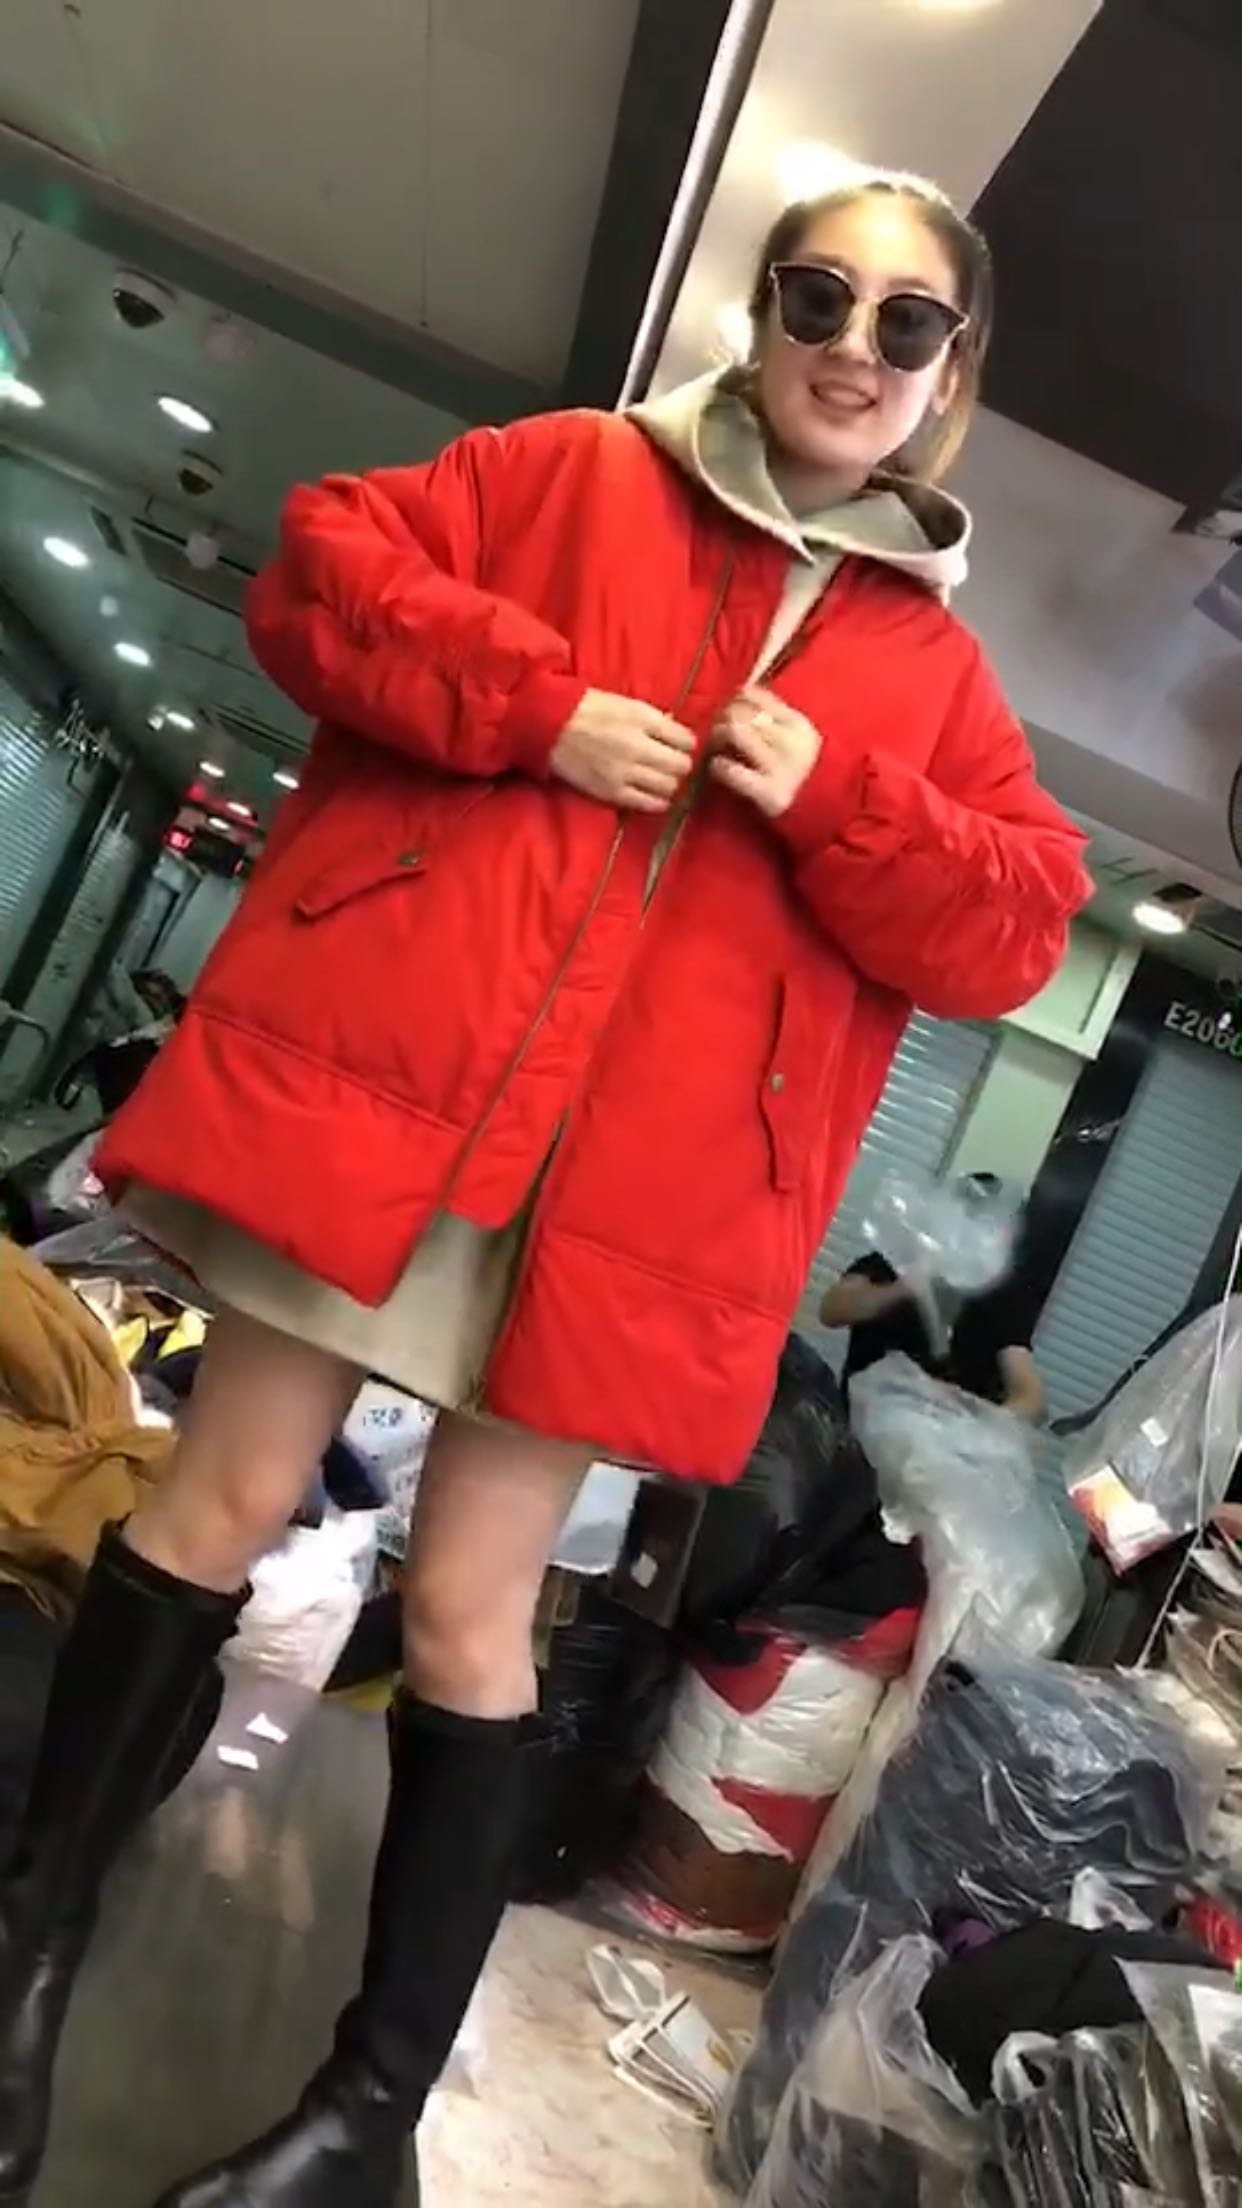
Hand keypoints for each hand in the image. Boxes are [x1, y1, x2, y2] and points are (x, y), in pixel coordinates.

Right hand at [550, 690, 694, 812]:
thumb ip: (653, 719)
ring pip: (668, 786)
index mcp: (643, 720)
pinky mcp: (611, 792)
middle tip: (672, 763)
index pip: (686, 740)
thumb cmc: (587, 709)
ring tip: (661, 779)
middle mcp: (637, 747)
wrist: (549, 726)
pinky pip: (647, 803)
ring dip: (670, 783)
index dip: (686, 744)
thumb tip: (676, 731)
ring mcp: (625, 772)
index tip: (680, 746)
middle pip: (681, 766)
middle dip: (681, 765)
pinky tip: (655, 796)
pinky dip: (657, 801)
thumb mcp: (626, 703)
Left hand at [711, 687, 820, 817]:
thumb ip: (774, 720)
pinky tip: (718, 769)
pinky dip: (718, 766)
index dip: (733, 700)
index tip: (727, 711)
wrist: (823, 814)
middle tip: (716, 731)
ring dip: (717, 737)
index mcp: (799, 724)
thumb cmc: (805, 776)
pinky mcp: (769, 793)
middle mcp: (792, 741)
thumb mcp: (797, 742)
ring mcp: (781, 767)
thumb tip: (739, 696)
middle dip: (721, 718)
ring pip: (735, 731)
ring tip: (715, 748)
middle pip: (742, 712)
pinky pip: (731, 770)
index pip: (755, 695)